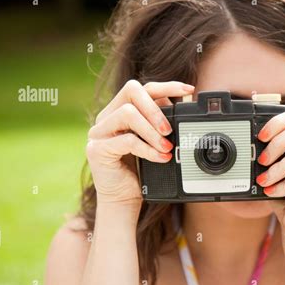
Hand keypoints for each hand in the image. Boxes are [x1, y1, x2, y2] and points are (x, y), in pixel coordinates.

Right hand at [86, 80, 194, 206]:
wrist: (124, 199)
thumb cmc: (140, 171)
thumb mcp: (155, 142)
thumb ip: (162, 123)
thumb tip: (184, 103)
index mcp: (119, 110)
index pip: (141, 87)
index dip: (165, 86)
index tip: (188, 90)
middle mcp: (106, 117)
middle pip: (131, 91)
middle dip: (155, 108)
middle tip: (169, 130)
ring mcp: (98, 132)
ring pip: (127, 114)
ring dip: (152, 131)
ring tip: (167, 147)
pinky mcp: (96, 150)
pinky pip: (126, 141)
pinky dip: (148, 149)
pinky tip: (160, 158)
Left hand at [256, 108, 284, 240]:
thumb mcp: (277, 171)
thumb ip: (273, 154)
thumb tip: (254, 141)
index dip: (280, 121)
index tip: (261, 135)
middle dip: (277, 142)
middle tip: (261, 159)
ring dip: (277, 167)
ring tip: (264, 179)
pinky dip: (281, 185)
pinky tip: (272, 192)